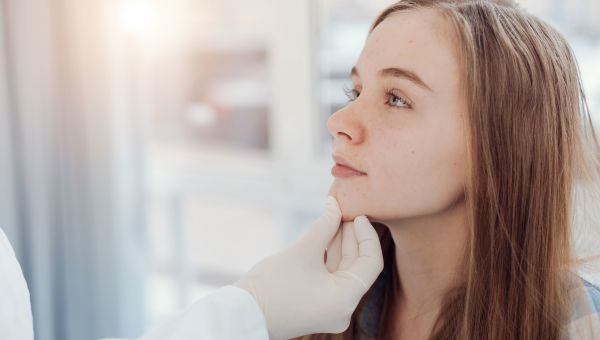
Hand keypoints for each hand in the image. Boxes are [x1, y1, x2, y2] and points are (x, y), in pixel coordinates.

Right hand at [233, 196, 383, 339]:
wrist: (243, 314)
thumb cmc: (272, 284)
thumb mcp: (303, 250)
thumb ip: (325, 225)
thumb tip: (334, 204)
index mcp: (346, 299)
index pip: (371, 263)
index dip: (367, 235)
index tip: (358, 215)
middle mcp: (344, 309)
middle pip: (358, 267)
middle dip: (352, 237)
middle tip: (344, 211)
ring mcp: (331, 310)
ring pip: (344, 272)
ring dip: (340, 245)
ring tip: (334, 219)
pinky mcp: (319, 308)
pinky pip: (333, 280)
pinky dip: (330, 259)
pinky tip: (325, 237)